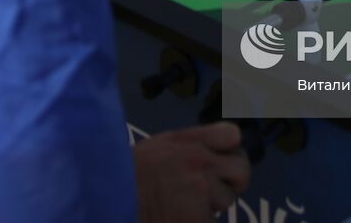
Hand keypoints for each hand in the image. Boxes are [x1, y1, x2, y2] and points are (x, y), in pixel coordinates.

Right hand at [133, 122, 249, 222]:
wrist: (108, 199)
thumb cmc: (130, 175)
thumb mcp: (160, 146)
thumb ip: (191, 144)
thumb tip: (223, 148)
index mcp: (188, 140)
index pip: (232, 136)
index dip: (229, 150)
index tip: (220, 161)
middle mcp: (199, 160)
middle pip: (241, 170)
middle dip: (230, 182)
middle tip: (208, 191)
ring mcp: (201, 189)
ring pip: (227, 200)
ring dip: (210, 207)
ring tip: (181, 206)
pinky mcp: (199, 217)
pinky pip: (212, 221)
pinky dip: (199, 221)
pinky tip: (180, 218)